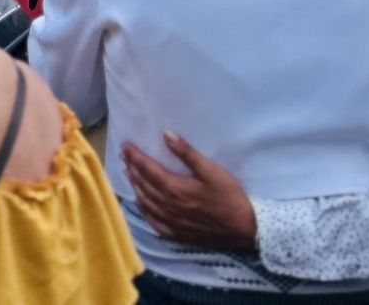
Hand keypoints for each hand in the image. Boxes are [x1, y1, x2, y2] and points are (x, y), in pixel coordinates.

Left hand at [122, 134, 256, 252]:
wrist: (244, 229)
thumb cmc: (229, 195)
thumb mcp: (211, 170)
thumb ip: (187, 153)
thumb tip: (166, 134)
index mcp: (175, 189)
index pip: (148, 170)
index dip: (135, 157)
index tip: (125, 145)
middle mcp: (169, 207)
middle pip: (144, 186)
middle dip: (132, 169)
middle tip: (124, 156)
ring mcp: (173, 223)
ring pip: (147, 204)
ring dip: (136, 187)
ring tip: (129, 174)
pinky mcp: (179, 234)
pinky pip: (155, 223)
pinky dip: (145, 211)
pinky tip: (142, 205)